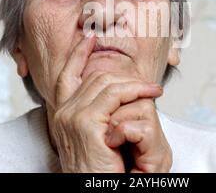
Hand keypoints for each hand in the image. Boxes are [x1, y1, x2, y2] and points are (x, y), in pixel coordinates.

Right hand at [50, 34, 163, 171]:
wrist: (99, 190)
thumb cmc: (102, 168)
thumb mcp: (96, 135)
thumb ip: (97, 112)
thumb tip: (113, 91)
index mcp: (61, 113)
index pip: (66, 76)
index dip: (78, 54)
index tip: (90, 38)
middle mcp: (61, 112)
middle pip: (94, 77)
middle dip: (123, 75)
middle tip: (147, 84)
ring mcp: (71, 116)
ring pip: (107, 82)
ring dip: (135, 84)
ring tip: (153, 90)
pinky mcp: (85, 123)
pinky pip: (116, 95)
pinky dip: (136, 91)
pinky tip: (150, 95)